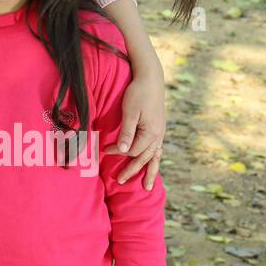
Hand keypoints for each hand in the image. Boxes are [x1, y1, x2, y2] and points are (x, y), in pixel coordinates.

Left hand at [104, 61, 165, 189]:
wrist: (151, 79)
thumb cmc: (138, 93)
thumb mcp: (130, 111)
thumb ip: (127, 132)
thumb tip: (124, 150)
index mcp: (151, 132)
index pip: (133, 150)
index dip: (118, 152)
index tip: (105, 150)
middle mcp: (158, 135)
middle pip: (144, 158)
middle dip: (132, 170)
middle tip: (119, 181)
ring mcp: (160, 133)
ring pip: (154, 157)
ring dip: (148, 171)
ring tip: (146, 187)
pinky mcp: (158, 128)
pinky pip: (157, 149)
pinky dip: (153, 159)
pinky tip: (151, 164)